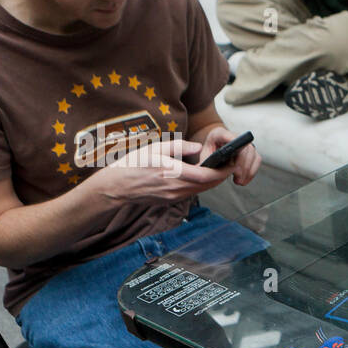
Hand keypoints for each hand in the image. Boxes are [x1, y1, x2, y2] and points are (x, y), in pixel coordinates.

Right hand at [89, 137, 241, 203]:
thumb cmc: (133, 164)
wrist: (117, 187)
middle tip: (229, 164)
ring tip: (218, 168)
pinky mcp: (171, 200)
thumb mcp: (154, 148)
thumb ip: (178, 146)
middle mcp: (175, 188)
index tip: (231, 163)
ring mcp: (174, 197)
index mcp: (172, 173)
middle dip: (221, 176)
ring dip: (212, 181)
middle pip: (207, 185)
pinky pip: (192, 193)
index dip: (222, 171)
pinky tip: (201, 176)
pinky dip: (200, 185)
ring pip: (201, 190)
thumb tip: (198, 147)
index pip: (206, 176)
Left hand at [197, 125, 260, 186]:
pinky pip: (257, 160)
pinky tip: (244, 180)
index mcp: (218, 134)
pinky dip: (251, 172)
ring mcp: (244, 142)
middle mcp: (234, 135)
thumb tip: (215, 173)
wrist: (213, 152)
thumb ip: (207, 164)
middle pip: (245, 148)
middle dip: (243, 166)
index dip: (235, 148)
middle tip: (237, 178)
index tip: (234, 165)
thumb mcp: (204, 159)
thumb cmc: (208, 155)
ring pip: (253, 154)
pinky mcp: (251, 150)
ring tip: (239, 181)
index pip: (229, 136)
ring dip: (248, 171)